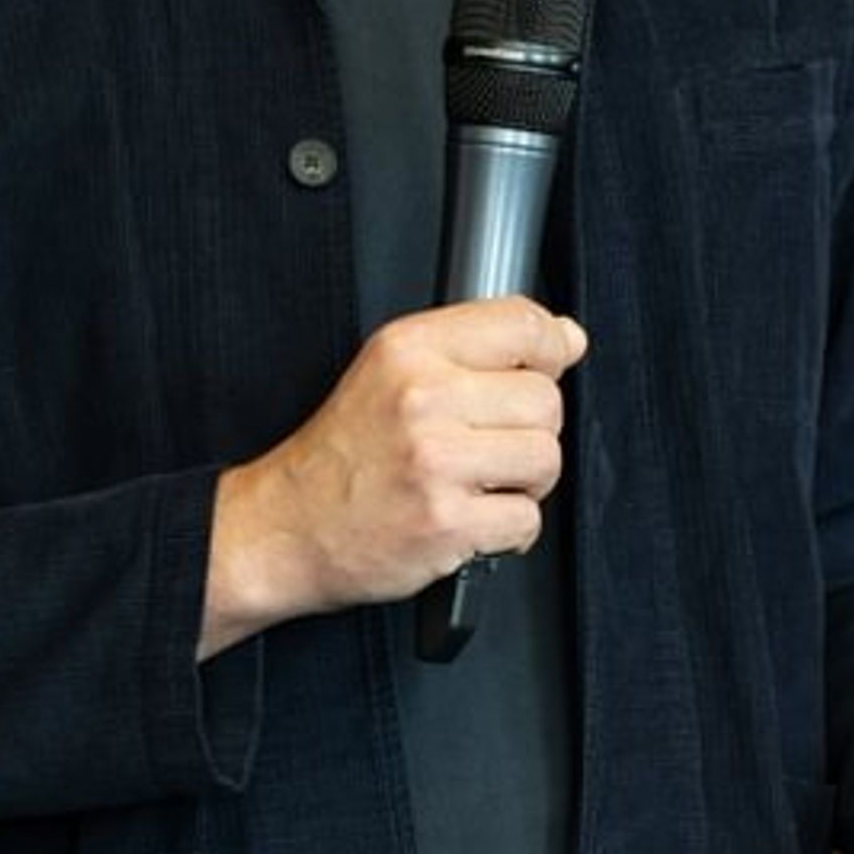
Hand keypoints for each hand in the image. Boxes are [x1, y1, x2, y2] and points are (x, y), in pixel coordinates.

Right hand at [201, 298, 583, 655]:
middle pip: (545, 399)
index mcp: (410, 348)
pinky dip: (508, 530)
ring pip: (546, 458)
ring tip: (480, 483)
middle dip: (529, 429)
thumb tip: (567, 337)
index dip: (549, 349)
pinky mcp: (446, 523)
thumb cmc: (342, 454)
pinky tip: (472, 519)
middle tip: (488, 445)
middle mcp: (423, 398)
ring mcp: (436, 462)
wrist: (286, 526)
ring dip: (525, 481)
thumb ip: (478, 346)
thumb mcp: (391, 370)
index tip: (542, 368)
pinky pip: (527, 519)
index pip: (523, 323)